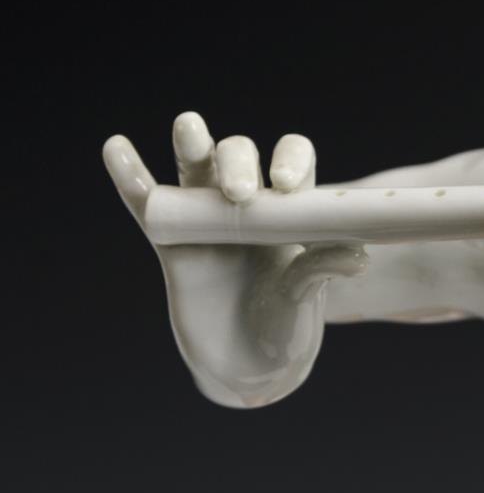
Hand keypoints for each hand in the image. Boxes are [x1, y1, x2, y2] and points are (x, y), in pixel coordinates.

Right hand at [103, 112, 367, 406]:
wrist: (249, 366)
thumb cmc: (287, 326)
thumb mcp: (306, 300)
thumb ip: (320, 271)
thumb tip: (357, 256)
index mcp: (290, 210)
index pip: (294, 160)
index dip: (289, 160)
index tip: (284, 185)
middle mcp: (248, 205)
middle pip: (240, 157)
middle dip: (238, 164)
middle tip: (240, 195)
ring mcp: (207, 220)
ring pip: (195, 170)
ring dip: (193, 145)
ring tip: (189, 125)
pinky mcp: (172, 243)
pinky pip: (149, 205)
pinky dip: (131, 178)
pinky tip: (116, 148)